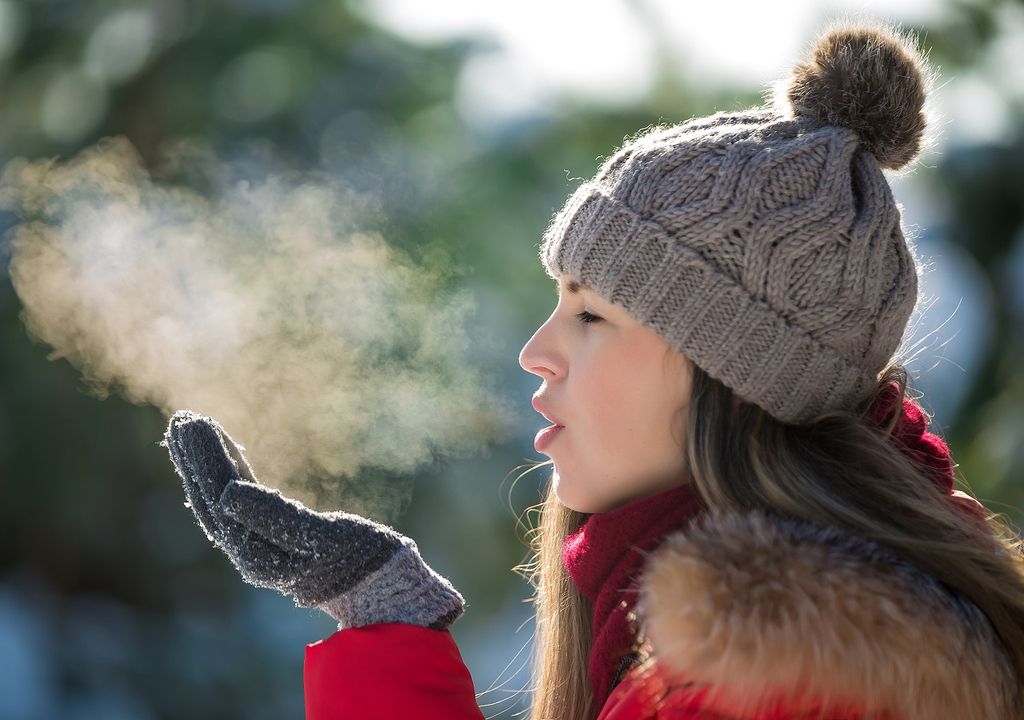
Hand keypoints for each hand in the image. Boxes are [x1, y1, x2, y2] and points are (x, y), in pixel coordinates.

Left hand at [162, 410, 464, 629]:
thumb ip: (277, 519)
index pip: (222, 497)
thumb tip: (227, 494)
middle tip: (183, 417)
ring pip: (220, 499)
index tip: (195, 421)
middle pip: (212, 499)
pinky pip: (240, 502)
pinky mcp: (272, 538)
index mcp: (258, 553)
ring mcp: (258, 548)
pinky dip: (231, 473)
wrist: (381, 588)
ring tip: (191, 427)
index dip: (206, 459)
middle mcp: (249, 553)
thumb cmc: (360, 560)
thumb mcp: (325, 539)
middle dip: (197, 458)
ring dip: (205, 464)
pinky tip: (227, 453)